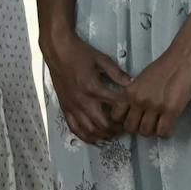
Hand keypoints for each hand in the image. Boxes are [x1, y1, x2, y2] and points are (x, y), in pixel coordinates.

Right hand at [42, 29, 129, 145]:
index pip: (116, 105)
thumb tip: (132, 83)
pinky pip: (74, 128)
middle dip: (116, 128)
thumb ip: (117, 73)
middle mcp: (82, 101)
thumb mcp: (102, 60)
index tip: (132, 110)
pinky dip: (85, 136)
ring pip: (89, 130)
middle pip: (103, 124)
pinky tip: (93, 137)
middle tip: (123, 126)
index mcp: (93, 88)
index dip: (127, 109)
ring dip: (102, 135)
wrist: (58, 52)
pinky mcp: (65, 109)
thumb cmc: (80, 53)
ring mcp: (72, 107)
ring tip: (111, 132)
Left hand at [113, 36, 190, 141]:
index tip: (134, 120)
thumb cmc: (164, 67)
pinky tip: (169, 125)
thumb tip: (133, 110)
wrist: (183, 57)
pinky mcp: (171, 110)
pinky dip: (166, 133)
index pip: (116, 116)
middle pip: (130, 128)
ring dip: (153, 131)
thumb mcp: (141, 79)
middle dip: (138, 129)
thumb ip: (135, 94)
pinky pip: (163, 132)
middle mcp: (138, 100)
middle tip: (149, 124)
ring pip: (146, 132)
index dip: (124, 121)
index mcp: (129, 92)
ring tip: (160, 124)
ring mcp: (154, 106)